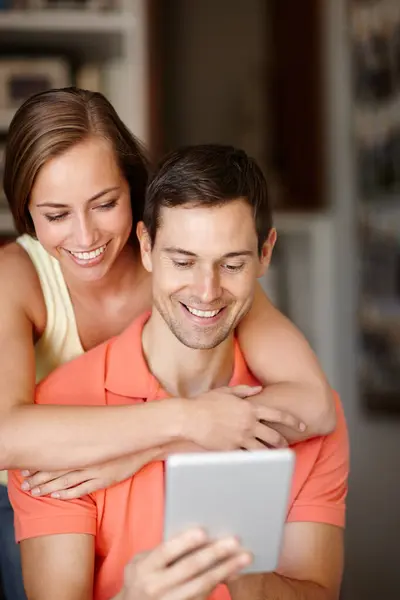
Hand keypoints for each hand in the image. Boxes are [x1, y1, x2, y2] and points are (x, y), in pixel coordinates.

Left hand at [20, 447, 162, 498]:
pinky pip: (81, 489)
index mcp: (84, 447)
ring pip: (65, 481)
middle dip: (38, 478)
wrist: (143, 445)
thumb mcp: (100, 434)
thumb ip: (84, 439)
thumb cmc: (122, 437)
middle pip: (57, 470)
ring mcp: (94, 471)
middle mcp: (86, 459)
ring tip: (34, 492)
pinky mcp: (103, 480)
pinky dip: (67, 494)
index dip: (39, 463)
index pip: (56, 456)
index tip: (26, 468)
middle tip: (24, 484)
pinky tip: (56, 496)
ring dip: (48, 487)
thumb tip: (68, 439)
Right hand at [122, 528, 250, 599]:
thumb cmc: (142, 577)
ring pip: (201, 586)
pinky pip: (203, 597)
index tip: (203, 532)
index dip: (184, 542)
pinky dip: (220, 582)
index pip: (166, 552)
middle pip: (189, 568)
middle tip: (234, 541)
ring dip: (225, 570)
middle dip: (214, 553)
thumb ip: (165, 551)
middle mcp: (155, 587)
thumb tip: (199, 537)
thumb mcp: (142, 562)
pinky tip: (233, 572)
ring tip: (243, 557)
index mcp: (145, 569)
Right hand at [185, 385, 300, 450]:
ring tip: (274, 458)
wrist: (189, 418)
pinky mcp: (231, 450)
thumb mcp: (226, 391)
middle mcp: (249, 424)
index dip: (293, 420)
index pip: (278, 414)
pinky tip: (256, 463)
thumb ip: (244, 391)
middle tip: (285, 446)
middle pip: (274, 436)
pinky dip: (253, 461)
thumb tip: (258, 390)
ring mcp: (241, 438)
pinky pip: (247, 457)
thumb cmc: (205, 403)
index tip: (302, 425)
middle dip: (283, 442)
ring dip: (271, 454)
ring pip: (263, 450)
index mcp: (250, 408)